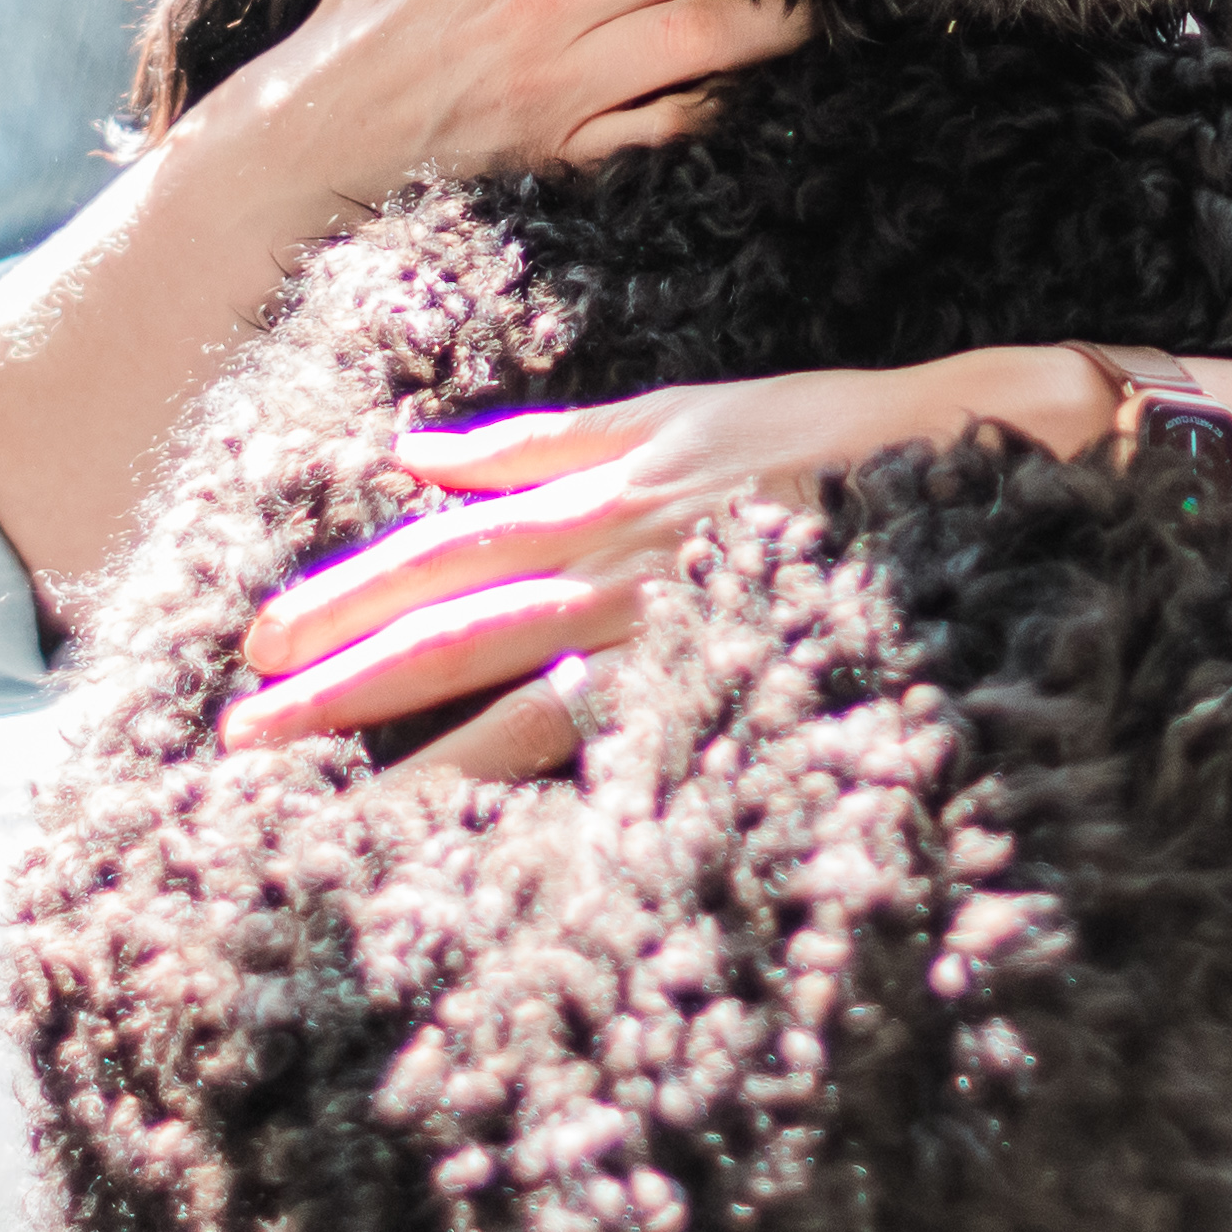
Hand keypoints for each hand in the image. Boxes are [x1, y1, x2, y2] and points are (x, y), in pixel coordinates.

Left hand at [231, 356, 1082, 785]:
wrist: (989, 454)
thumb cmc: (835, 439)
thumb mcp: (685, 411)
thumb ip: (550, 442)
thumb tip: (418, 456)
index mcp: (606, 491)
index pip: (446, 549)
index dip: (349, 598)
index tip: (261, 647)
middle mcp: (622, 554)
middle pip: (452, 622)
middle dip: (340, 676)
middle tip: (241, 731)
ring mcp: (674, 618)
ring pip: (509, 689)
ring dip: (407, 740)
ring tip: (317, 791)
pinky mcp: (727, 669)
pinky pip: (607, 737)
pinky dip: (527, 774)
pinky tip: (467, 820)